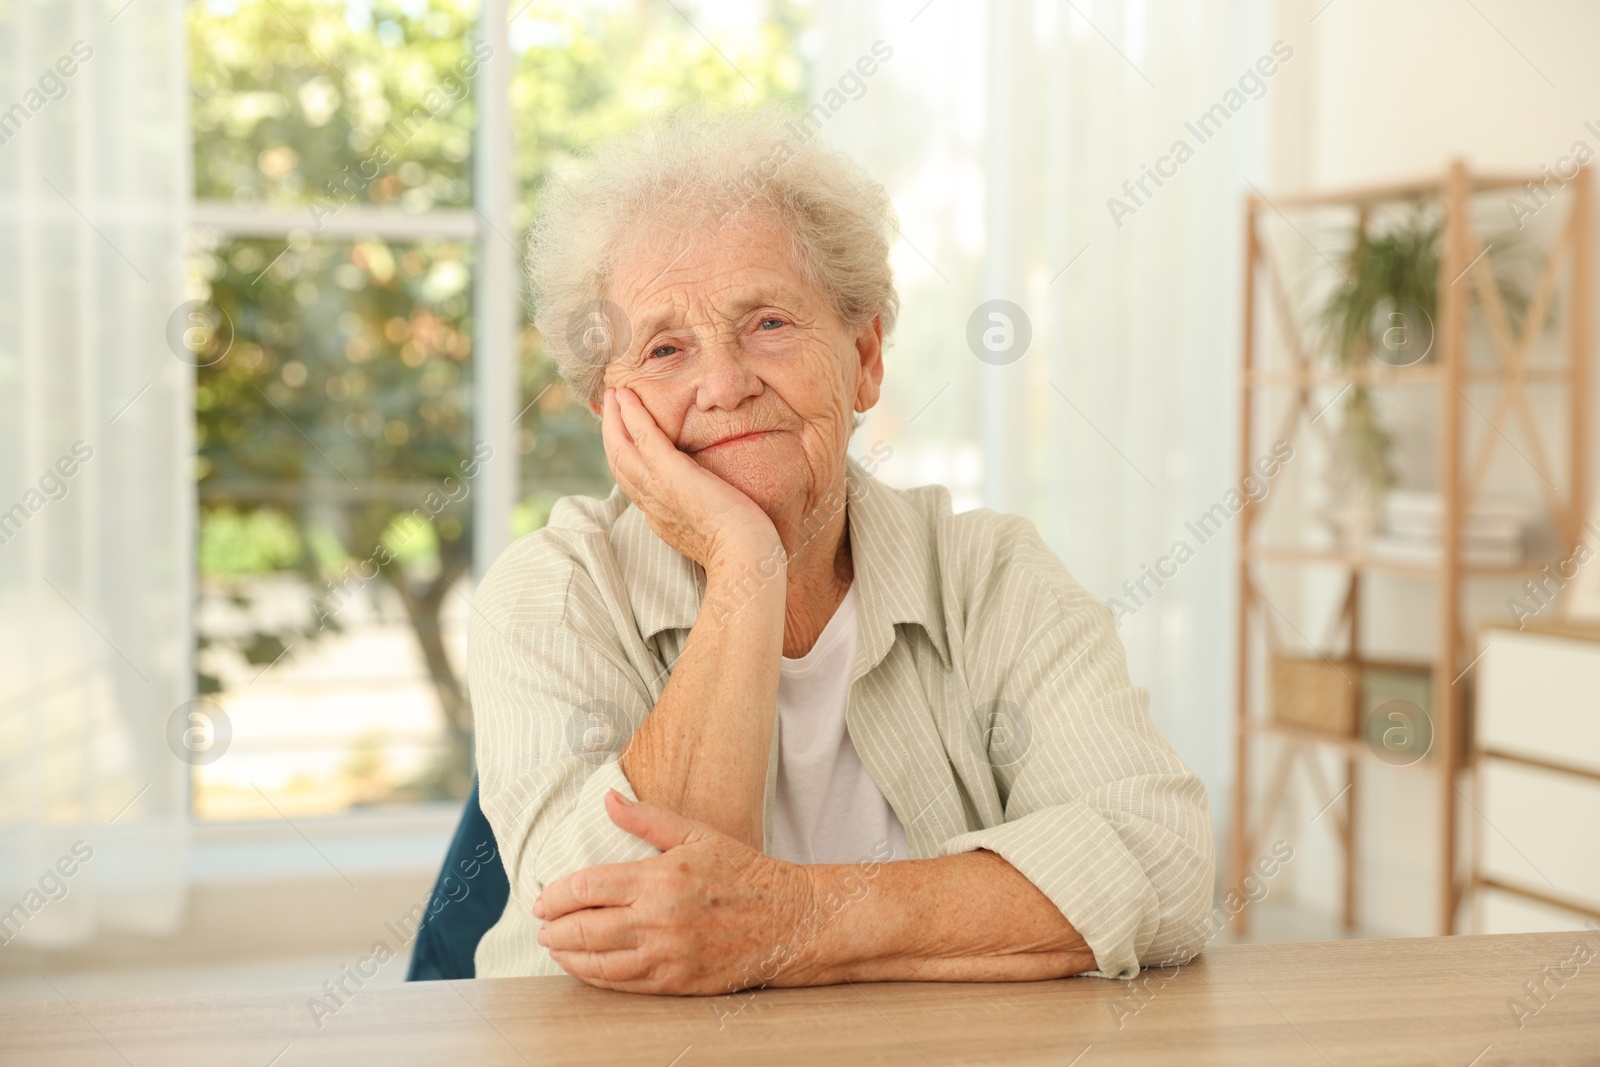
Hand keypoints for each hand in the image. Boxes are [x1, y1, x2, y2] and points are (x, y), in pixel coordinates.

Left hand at [535, 789, 817, 994]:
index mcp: (659, 878)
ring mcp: (666, 955)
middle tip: (541, 924)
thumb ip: (647, 819)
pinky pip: (622, 984)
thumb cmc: (746, 875)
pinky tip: (584, 968)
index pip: (587, 887)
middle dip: (553, 927)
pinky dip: (594, 977)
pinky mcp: (676, 982)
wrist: (790, 922)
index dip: (556, 894)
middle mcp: (658, 919)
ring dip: (567, 955)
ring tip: (554, 946)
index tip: (542, 896)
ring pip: (597, 962)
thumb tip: (608, 798)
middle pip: (584, 927)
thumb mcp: (697, 834)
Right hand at [600, 387, 779, 569]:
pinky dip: (632, 415)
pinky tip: (627, 397)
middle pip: (619, 464)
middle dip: (612, 433)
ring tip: (613, 395)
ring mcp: (658, 490)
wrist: (746, 561)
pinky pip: (644, 438)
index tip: (626, 438)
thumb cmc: (745, 550)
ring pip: (622, 449)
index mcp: (663, 518)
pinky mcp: (672, 475)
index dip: (626, 458)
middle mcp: (653, 505)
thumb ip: (710, 512)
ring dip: (614, 418)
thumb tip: (718, 500)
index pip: (635, 484)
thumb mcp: (719, 529)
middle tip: (610, 406)